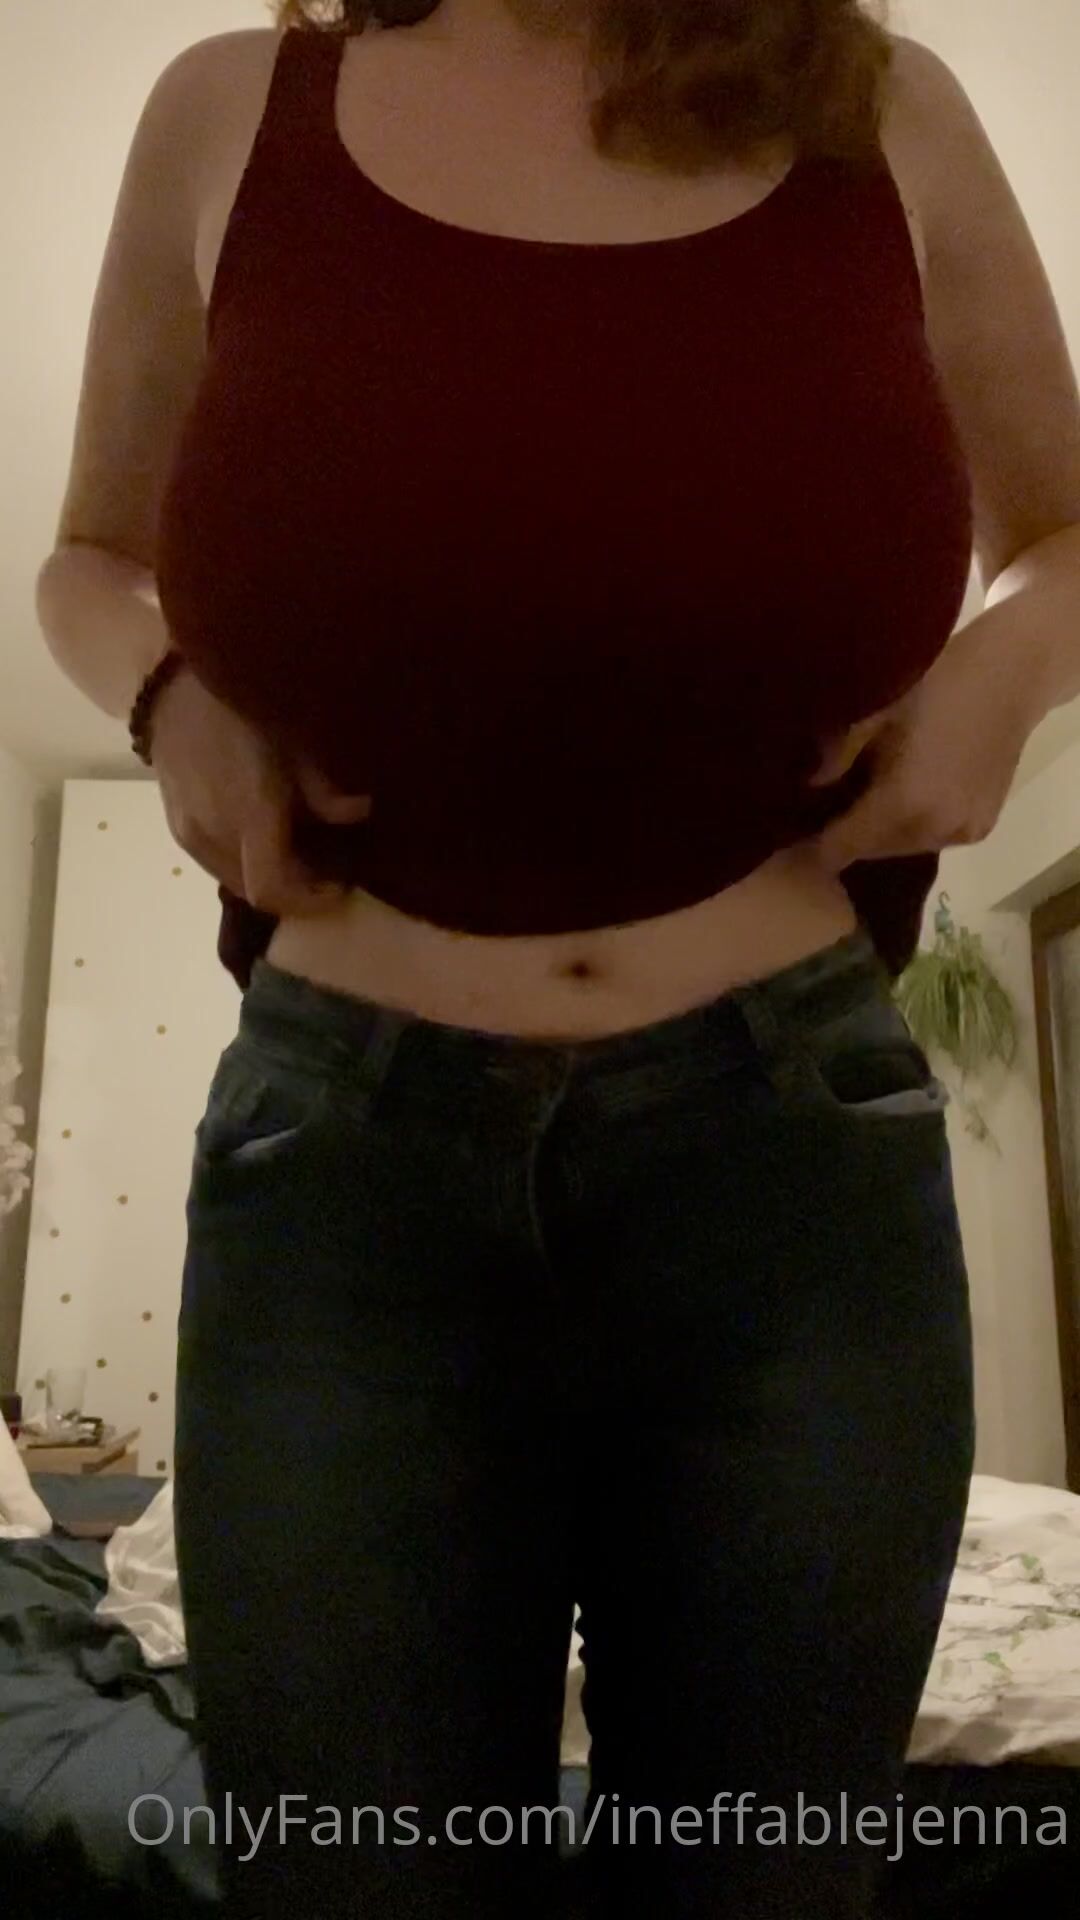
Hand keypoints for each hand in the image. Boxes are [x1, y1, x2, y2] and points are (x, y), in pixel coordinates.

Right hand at [150, 667, 371, 914]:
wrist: (170, 691)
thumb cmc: (239, 709)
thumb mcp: (293, 743)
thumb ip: (325, 791)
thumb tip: (360, 813)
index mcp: (247, 816)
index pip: (272, 889)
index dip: (309, 901)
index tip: (340, 886)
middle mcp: (213, 836)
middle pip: (256, 893)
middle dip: (294, 892)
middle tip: (325, 870)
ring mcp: (189, 836)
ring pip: (234, 883)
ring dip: (268, 879)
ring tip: (297, 856)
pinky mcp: (177, 830)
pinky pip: (216, 865)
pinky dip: (245, 865)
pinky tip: (263, 840)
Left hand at [808, 617, 1038, 872]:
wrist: (1012, 673)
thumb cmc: (937, 682)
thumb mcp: (875, 711)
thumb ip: (835, 757)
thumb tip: (808, 787)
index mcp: (903, 805)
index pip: (839, 849)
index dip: (810, 844)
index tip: (790, 827)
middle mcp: (934, 830)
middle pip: (869, 852)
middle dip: (845, 834)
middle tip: (823, 805)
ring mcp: (962, 832)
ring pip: (901, 847)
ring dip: (879, 830)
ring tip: (862, 795)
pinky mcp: (981, 826)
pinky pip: (930, 837)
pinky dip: (912, 823)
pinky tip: (905, 791)